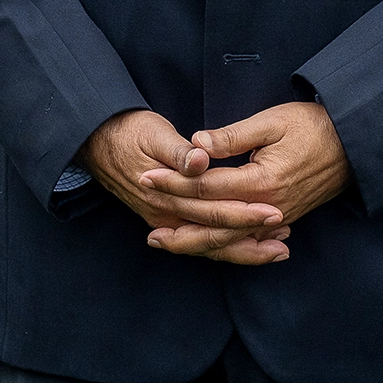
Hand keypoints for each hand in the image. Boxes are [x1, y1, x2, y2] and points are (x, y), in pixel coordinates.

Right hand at [82, 109, 289, 264]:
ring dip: (244, 250)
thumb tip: (201, 159)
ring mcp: (165, 222)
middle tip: (285, 233)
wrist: (98, 141)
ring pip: (209, 247)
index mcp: (165, 195)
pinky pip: (200, 242)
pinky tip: (251, 244)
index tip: (273, 212)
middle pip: (214, 236)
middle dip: (252, 236)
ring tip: (278, 249)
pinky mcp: (166, 221)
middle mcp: (165, 216)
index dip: (245, 213)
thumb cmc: (129, 132)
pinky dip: (227, 247)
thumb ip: (179, 150)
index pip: (212, 211)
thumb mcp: (153, 132)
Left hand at [139, 102, 349, 260]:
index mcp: (261, 181)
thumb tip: (197, 144)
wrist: (355, 143)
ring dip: (196, 244)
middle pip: (214, 224)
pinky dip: (225, 247)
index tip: (146, 176)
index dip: (174, 182)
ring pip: (230, 239)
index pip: (207, 187)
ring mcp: (277, 217)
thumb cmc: (314, 126)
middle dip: (178, 225)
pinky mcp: (284, 219)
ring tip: (167, 244)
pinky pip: (248, 241)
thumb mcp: (273, 121)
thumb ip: (233, 135)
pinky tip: (206, 247)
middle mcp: (267, 207)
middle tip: (147, 229)